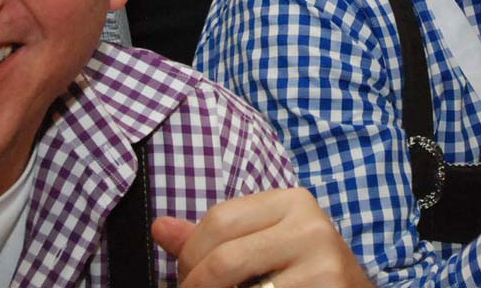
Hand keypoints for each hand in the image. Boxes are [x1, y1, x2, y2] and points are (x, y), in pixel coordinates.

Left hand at [152, 188, 372, 287]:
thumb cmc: (304, 273)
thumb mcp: (265, 244)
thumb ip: (214, 238)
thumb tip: (160, 227)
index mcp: (292, 201)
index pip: (219, 220)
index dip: (190, 254)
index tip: (186, 276)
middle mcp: (310, 225)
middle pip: (224, 258)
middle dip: (195, 285)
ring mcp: (321, 263)